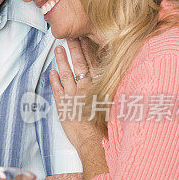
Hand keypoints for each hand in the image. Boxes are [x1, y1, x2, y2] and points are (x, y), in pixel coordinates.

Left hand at [51, 39, 106, 178]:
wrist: (94, 142)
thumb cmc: (107, 127)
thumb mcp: (116, 106)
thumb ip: (117, 91)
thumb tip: (127, 79)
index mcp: (100, 87)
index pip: (93, 63)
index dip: (88, 50)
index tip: (84, 38)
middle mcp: (86, 88)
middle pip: (79, 65)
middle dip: (74, 50)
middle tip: (69, 38)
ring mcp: (73, 96)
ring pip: (66, 74)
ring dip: (62, 61)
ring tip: (58, 50)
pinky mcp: (63, 106)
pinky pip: (57, 89)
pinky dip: (53, 80)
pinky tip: (51, 72)